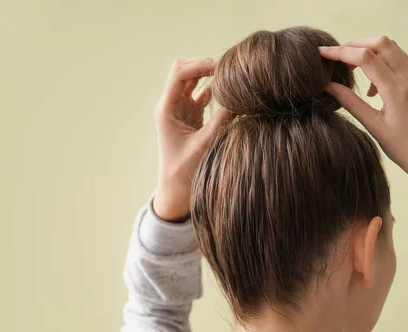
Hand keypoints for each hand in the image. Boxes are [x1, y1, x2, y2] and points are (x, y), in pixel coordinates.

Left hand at [153, 58, 231, 221]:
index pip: (179, 73)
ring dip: (210, 75)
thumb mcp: (204, 145)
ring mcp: (181, 109)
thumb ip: (221, 122)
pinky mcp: (191, 116)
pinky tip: (230, 90)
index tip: (222, 66)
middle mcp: (171, 105)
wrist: (175, 190)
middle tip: (229, 68)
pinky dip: (215, 89)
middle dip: (205, 65)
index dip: (200, 65)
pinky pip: (203, 94)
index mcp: (166, 109)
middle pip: (185, 70)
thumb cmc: (184, 171)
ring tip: (232, 76)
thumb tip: (241, 101)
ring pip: (194, 80)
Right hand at [319, 36, 407, 193]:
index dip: (341, 52)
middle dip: (355, 44)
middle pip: (380, 43)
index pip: (365, 58)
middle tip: (337, 57)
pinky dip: (382, 62)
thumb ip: (351, 103)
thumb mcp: (374, 127)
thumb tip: (328, 85)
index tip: (323, 53)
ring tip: (353, 71)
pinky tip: (374, 85)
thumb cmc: (405, 150)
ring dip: (369, 51)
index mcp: (397, 92)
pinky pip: (400, 61)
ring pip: (392, 48)